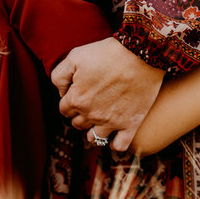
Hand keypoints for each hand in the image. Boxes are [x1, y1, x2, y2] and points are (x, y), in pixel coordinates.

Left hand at [51, 37, 164, 151]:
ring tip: (98, 119)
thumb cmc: (107, 53)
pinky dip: (114, 144)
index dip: (68, 101)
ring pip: (94, 137)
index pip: (64, 109)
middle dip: (79, 115)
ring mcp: (112, 122)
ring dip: (92, 130)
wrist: (141, 54)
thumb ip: (59, 76)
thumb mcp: (74, 56)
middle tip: (88, 103)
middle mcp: (92, 115)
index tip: (76, 93)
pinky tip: (113, 136)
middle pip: (77, 123)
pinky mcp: (131, 124)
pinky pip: (119, 146)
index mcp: (77, 99)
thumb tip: (61, 92)